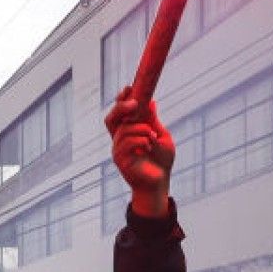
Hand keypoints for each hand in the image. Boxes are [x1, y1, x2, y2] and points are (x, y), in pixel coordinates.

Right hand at [104, 88, 174, 215]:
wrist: (160, 183)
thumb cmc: (161, 162)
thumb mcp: (161, 136)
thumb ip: (154, 121)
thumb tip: (151, 102)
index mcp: (128, 132)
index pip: (119, 113)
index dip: (121, 100)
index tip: (129, 88)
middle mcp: (120, 140)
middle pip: (111, 118)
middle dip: (121, 107)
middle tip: (135, 103)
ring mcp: (118, 150)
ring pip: (124, 130)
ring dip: (141, 129)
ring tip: (152, 136)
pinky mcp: (120, 160)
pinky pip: (127, 143)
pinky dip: (141, 140)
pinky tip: (149, 144)